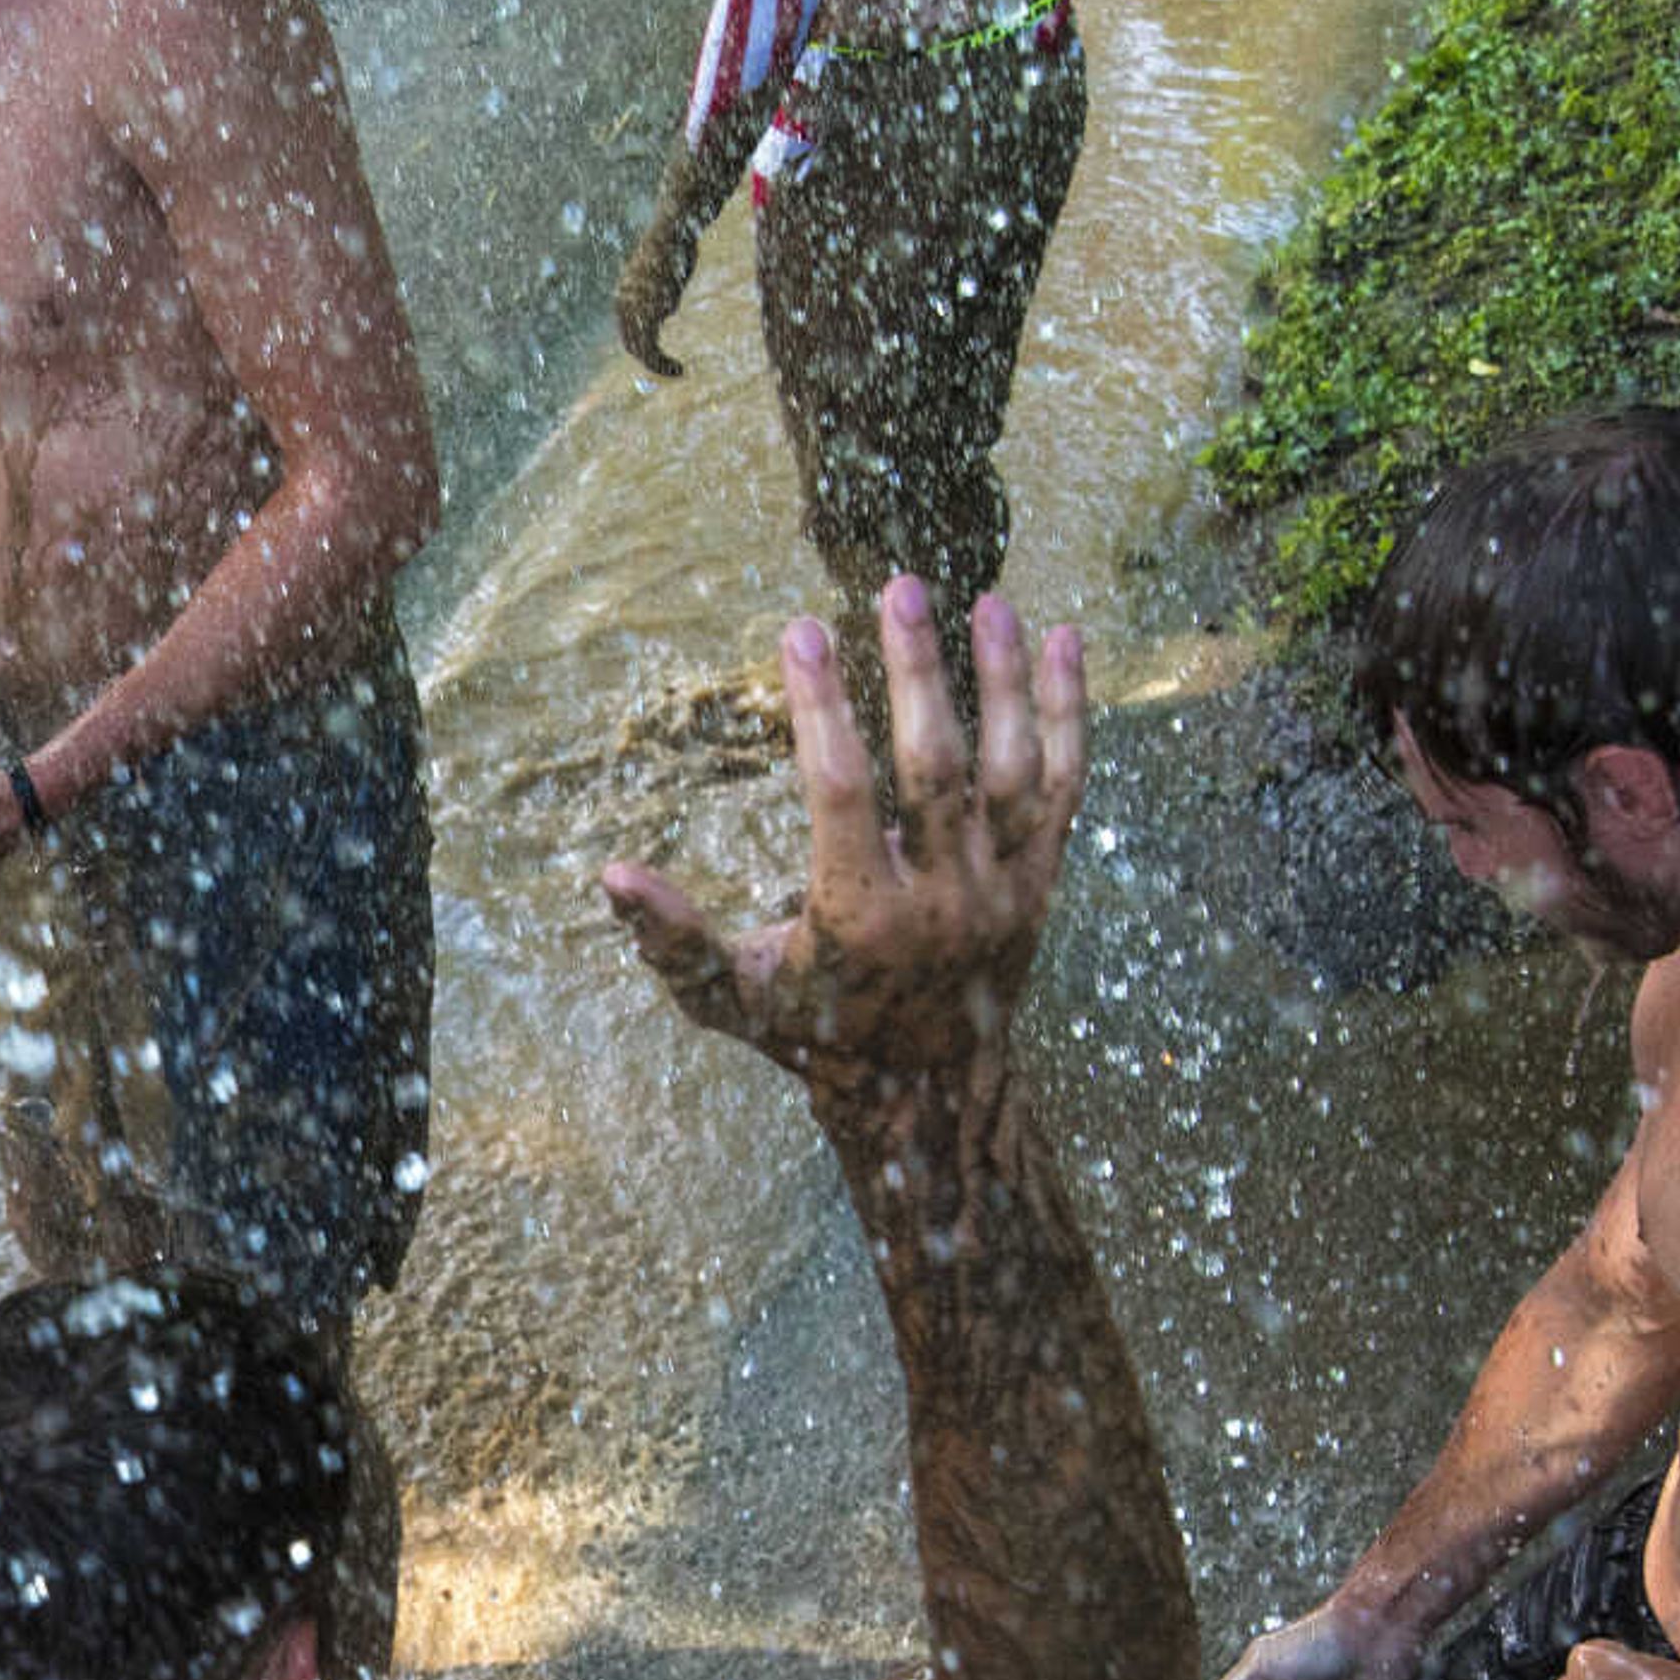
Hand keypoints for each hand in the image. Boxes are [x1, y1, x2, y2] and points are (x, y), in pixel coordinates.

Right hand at [600, 580, 1082, 1097]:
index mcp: (859, 920)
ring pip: (1012, 771)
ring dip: (1003, 682)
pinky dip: (1068, 713)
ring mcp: (1001, 891)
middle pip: (936, 769)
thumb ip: (673, 940)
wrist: (926, 1092)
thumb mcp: (731, 998)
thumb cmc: (813, 1033)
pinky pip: (1064, 786)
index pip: (841, 792)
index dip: (820, 708)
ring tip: (986, 601)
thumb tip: (612, 874)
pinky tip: (1062, 638)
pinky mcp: (1041, 882)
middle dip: (917, 673)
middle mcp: (940, 903)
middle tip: (897, 587)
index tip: (800, 629)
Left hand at [614, 197, 696, 375]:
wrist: (670, 234)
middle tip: (672, 370)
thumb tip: (667, 314)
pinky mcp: (648, 315)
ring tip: (677, 372)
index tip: (660, 355)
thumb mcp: (661, 276)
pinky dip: (663, 364)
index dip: (643, 348)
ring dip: (659, 367)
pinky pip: (652, 350)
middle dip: (651, 361)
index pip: (628, 332)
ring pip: (641, 351)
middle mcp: (624, 307)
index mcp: (623, 298)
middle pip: (632, 345)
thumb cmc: (671, 250)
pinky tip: (679, 369)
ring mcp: (635, 312)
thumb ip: (659, 296)